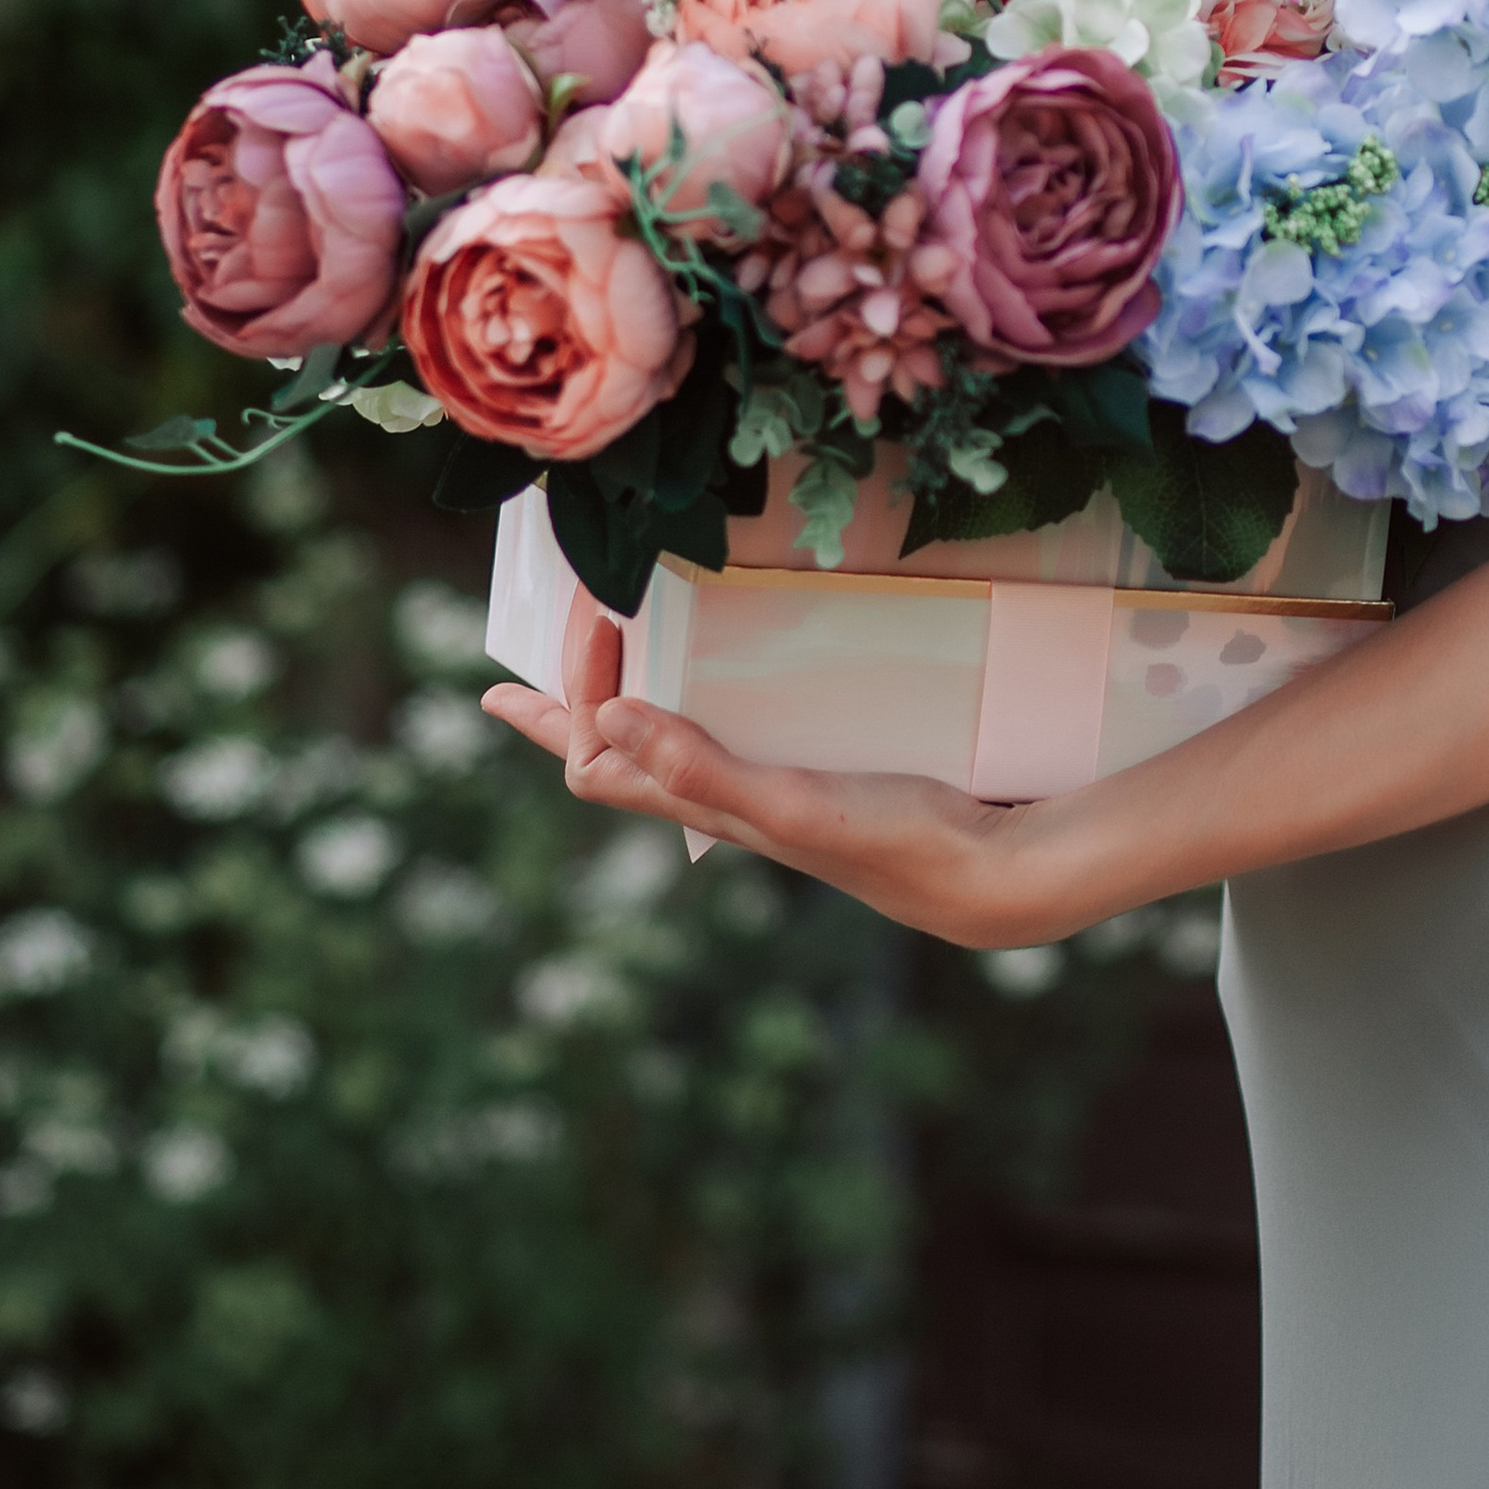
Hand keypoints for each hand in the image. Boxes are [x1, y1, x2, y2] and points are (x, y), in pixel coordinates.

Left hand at [480, 593, 1060, 945]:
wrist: (983, 872)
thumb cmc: (890, 842)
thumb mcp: (791, 805)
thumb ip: (702, 767)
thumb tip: (608, 717)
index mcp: (703, 807)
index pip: (591, 763)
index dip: (563, 701)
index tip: (592, 617)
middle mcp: (720, 799)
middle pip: (610, 758)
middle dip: (558, 720)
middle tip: (506, 690)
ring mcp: (766, 785)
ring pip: (665, 744)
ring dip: (619, 707)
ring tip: (595, 678)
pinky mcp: (812, 768)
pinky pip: (728, 729)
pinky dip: (697, 699)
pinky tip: (720, 681)